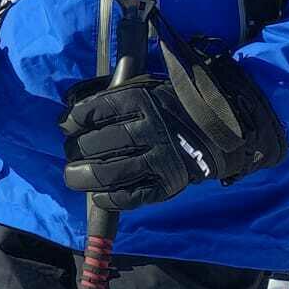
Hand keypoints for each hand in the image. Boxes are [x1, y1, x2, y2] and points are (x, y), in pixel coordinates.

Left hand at [60, 54, 284, 209]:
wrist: (221, 127)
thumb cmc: (173, 105)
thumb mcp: (147, 89)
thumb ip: (114, 97)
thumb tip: (73, 108)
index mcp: (142, 101)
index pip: (96, 111)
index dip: (74, 119)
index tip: (67, 124)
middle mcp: (150, 130)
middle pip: (99, 143)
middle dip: (75, 149)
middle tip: (69, 151)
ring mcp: (159, 159)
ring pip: (109, 172)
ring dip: (83, 176)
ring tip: (72, 175)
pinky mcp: (168, 184)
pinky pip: (131, 196)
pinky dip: (109, 199)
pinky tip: (98, 195)